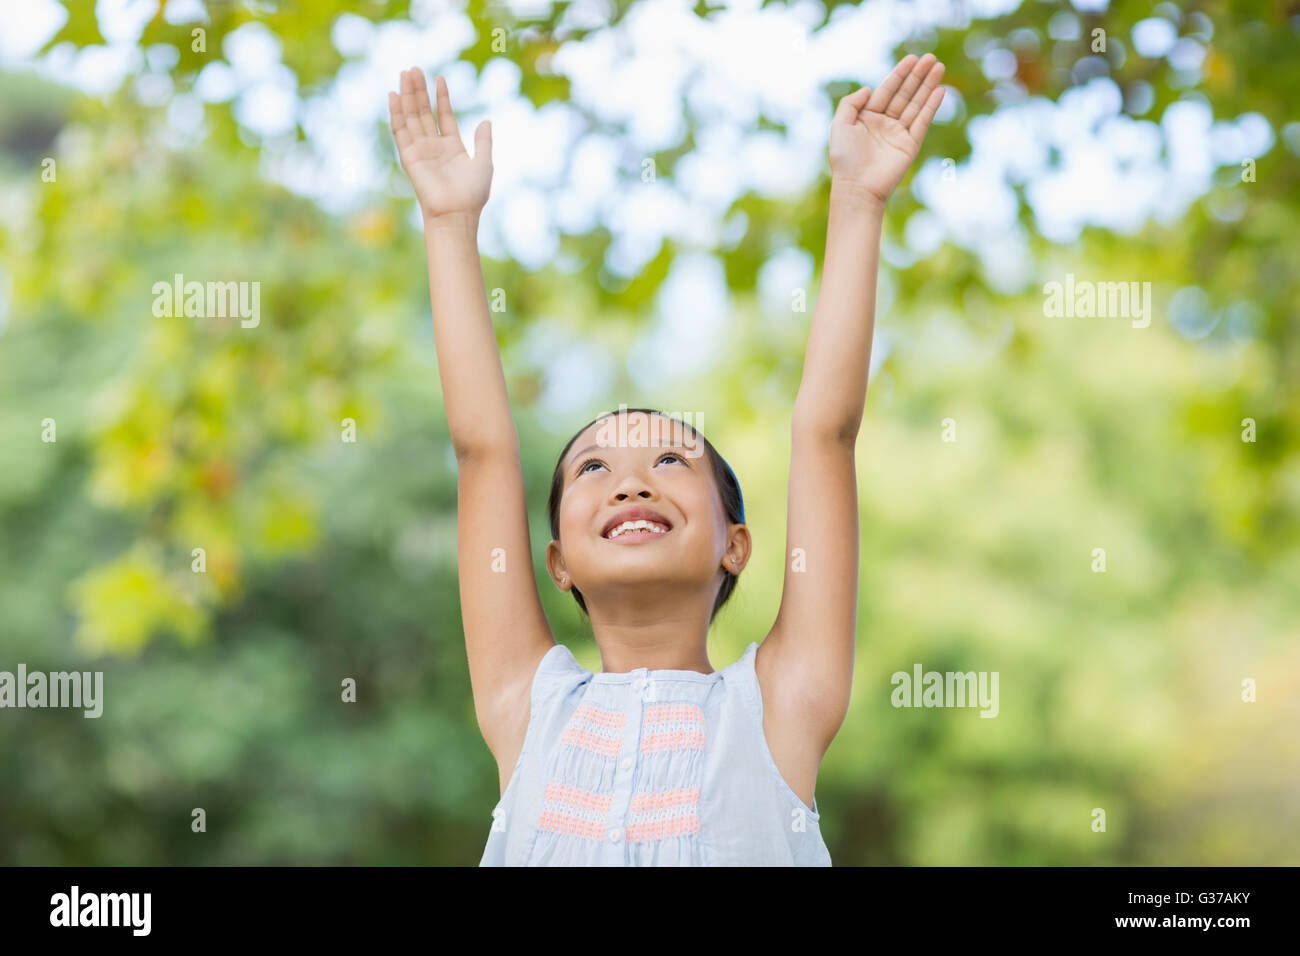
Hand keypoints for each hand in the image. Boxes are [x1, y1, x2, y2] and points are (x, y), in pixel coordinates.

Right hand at [387, 67, 492, 221]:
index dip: (442, 97)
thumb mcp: (484, 163)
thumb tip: (486, 121)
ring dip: (407, 95)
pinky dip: (396, 113)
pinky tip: (393, 95)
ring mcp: (420, 150)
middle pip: (424, 112)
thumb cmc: (472, 194)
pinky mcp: (409, 156)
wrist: (456, 214)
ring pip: (411, 117)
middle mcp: (434, 147)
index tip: (440, 78)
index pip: (444, 116)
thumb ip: (483, 141)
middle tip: (414, 68)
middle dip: (419, 91)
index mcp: (452, 147)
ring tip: (405, 73)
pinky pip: (400, 131)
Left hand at [828, 54, 945, 205]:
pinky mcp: (910, 145)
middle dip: (918, 76)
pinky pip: (922, 122)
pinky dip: (931, 106)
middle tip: (931, 58)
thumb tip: (869, 88)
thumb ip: (851, 103)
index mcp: (868, 117)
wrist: (857, 187)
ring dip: (928, 86)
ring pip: (916, 104)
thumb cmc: (845, 158)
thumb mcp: (840, 125)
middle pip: (904, 94)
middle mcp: (885, 124)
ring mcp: (899, 134)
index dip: (899, 74)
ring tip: (939, 67)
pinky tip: (940, 91)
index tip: (912, 58)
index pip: (887, 90)